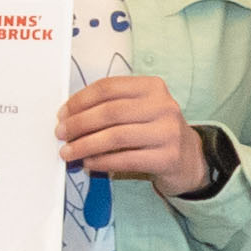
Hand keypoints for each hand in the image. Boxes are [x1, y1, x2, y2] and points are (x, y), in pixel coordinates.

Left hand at [58, 70, 202, 185]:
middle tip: (60, 134)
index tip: (62, 114)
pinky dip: (102, 162)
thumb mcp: (139, 110)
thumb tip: (69, 117)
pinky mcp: (168, 157)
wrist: (189, 158)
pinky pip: (126, 160)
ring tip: (68, 152)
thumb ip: (111, 107)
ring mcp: (168, 132)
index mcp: (152, 87)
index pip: (108, 88)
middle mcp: (163, 106)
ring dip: (85, 145)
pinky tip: (89, 163)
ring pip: (116, 137)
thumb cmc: (154, 131)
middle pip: (110, 112)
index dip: (80, 100)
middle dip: (79, 124)